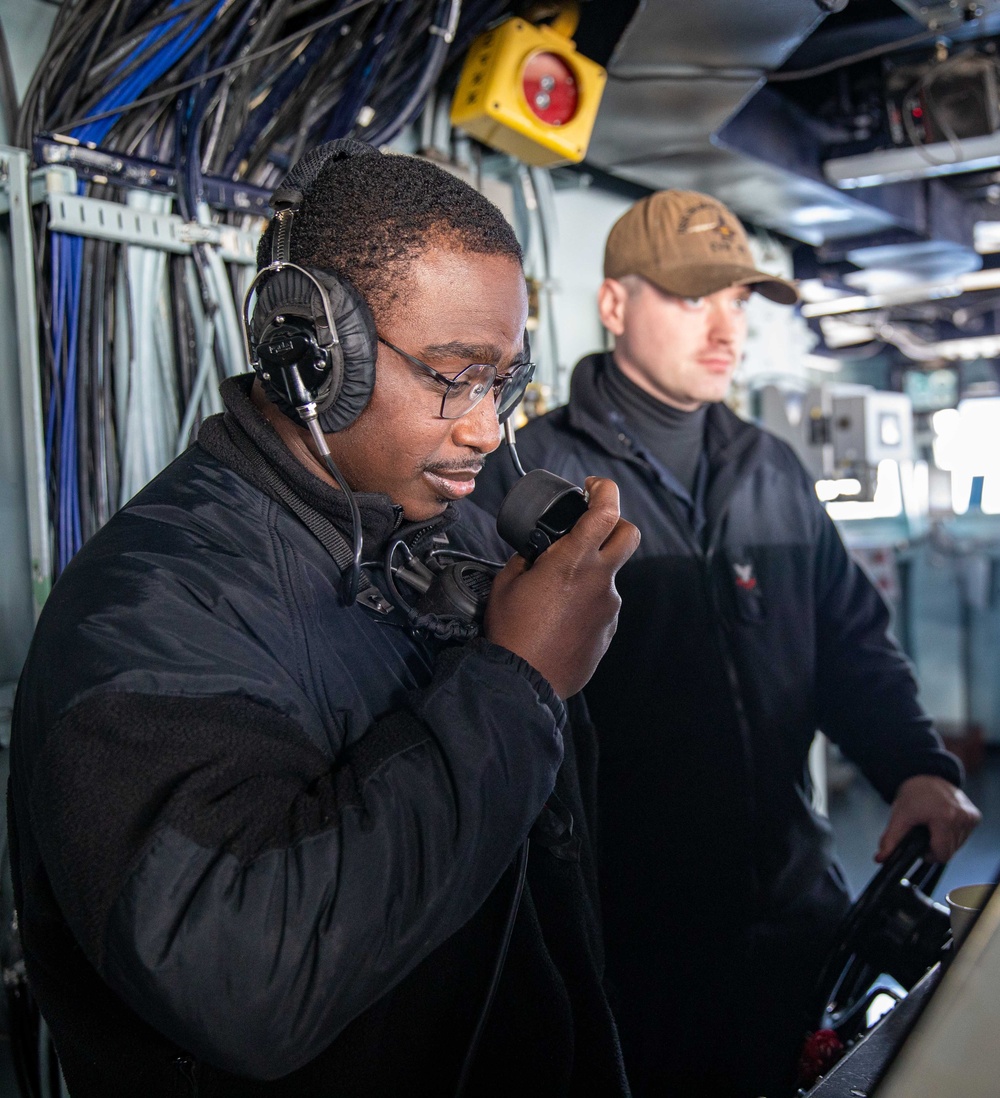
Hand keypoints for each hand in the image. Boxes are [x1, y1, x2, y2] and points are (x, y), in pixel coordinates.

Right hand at [485, 476, 639, 698]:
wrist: (523, 681)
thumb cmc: (511, 633)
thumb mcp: (506, 584)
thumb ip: (526, 559)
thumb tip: (536, 552)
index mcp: (573, 562)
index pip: (606, 511)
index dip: (605, 490)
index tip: (593, 487)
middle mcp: (600, 581)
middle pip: (629, 534)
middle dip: (614, 522)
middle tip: (590, 527)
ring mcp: (608, 607)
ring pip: (610, 574)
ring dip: (592, 571)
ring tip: (557, 591)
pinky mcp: (608, 630)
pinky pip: (602, 604)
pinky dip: (587, 601)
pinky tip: (561, 616)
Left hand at [876, 774, 981, 863]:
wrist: (925, 774)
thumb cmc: (913, 794)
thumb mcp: (899, 816)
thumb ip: (890, 840)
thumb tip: (881, 858)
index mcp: (945, 817)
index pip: (942, 854)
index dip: (928, 855)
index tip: (920, 845)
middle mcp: (962, 817)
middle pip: (950, 852)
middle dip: (935, 847)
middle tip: (924, 833)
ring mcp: (970, 817)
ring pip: (957, 846)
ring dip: (944, 841)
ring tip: (932, 825)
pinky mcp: (975, 816)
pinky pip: (963, 837)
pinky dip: (952, 834)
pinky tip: (942, 822)